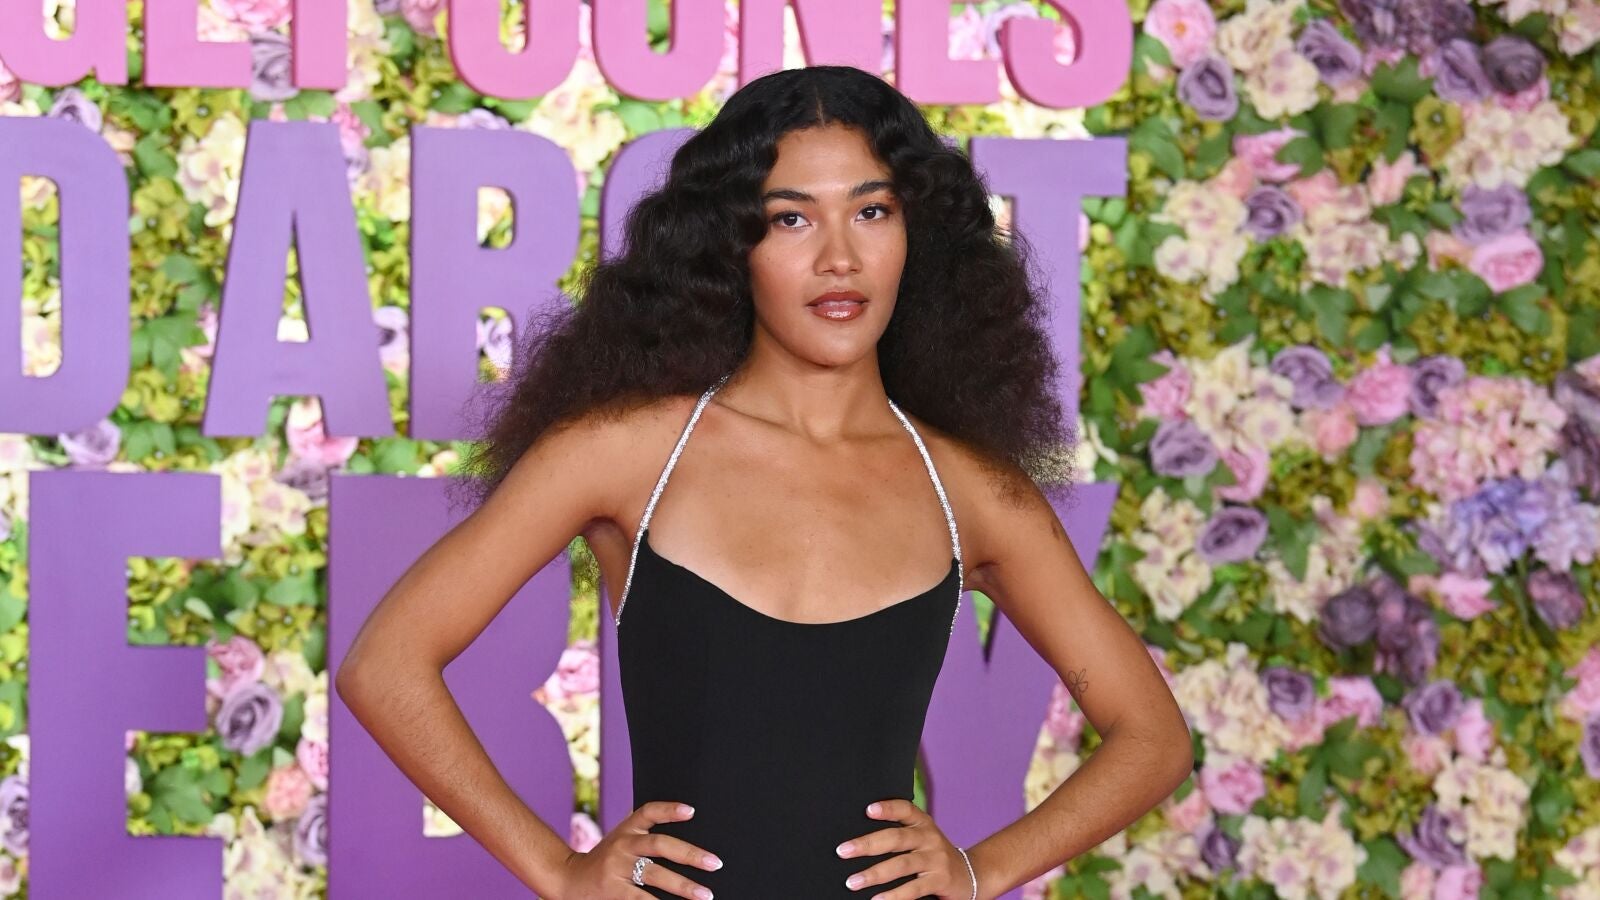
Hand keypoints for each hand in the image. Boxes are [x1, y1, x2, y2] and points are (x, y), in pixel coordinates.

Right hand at [557, 801, 722, 898]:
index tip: (691, 811)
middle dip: (689, 854)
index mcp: (626, 829)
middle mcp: (622, 845)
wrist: (568, 880)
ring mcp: (617, 870)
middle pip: (659, 845)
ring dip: (683, 886)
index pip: (648, 811)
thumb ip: (645, 836)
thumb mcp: (621, 839)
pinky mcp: (614, 893)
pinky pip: (642, 899)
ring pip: (655, 875)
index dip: (669, 809)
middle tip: (714, 863)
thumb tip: (688, 840)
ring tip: (705, 895)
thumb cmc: (605, 860)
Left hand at [835, 799, 977, 899]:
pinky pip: (914, 888)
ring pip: (901, 864)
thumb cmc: (933, 855)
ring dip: (874, 873)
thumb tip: (859, 843)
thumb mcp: (921, 838)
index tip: (868, 810)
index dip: (887, 808)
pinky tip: (878, 899)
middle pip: (896, 838)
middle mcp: (929, 837)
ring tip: (852, 882)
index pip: (904, 809)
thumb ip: (899, 835)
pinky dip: (894, 895)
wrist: (970, 875)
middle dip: (867, 844)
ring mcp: (936, 858)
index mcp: (922, 823)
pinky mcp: (940, 880)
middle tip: (843, 851)